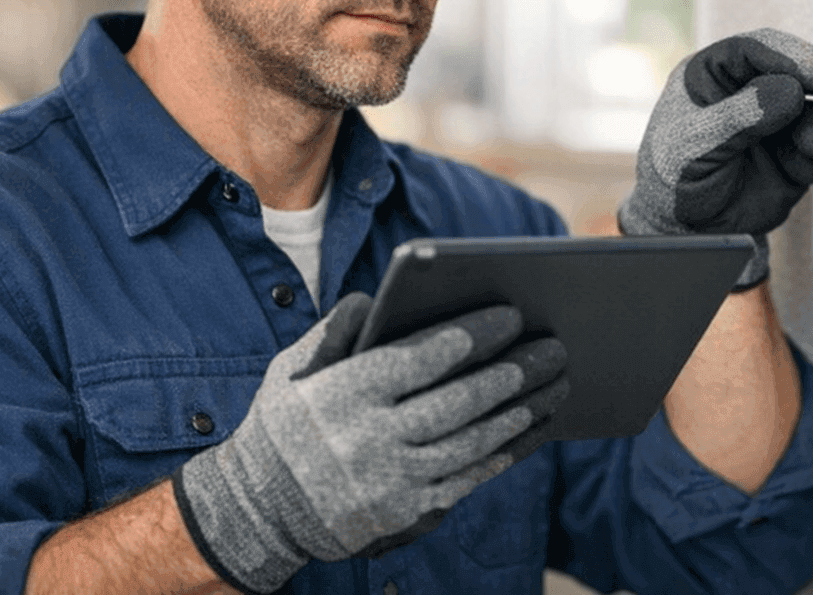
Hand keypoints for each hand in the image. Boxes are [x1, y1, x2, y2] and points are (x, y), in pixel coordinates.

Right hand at [174, 293, 567, 593]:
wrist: (259, 510)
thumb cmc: (283, 423)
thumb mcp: (290, 369)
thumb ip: (334, 330)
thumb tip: (379, 299)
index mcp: (341, 396)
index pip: (420, 359)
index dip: (471, 336)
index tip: (510, 315)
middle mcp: (368, 441)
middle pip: (457, 402)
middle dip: (511, 372)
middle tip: (551, 348)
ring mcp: (390, 482)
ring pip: (470, 443)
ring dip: (519, 413)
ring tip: (552, 384)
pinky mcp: (405, 512)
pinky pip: (466, 479)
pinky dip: (502, 453)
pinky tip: (527, 429)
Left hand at [618, 28, 812, 287]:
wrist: (686, 229)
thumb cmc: (671, 179)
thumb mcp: (694, 145)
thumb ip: (738, 117)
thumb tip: (786, 91)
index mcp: (712, 75)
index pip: (755, 49)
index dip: (790, 56)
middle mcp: (748, 92)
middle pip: (798, 68)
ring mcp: (774, 121)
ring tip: (811, 145)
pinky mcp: (792, 152)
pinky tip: (796, 169)